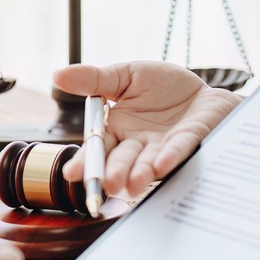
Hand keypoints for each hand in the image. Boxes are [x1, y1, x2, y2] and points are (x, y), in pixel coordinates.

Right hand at [53, 61, 240, 196]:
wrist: (202, 90)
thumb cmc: (163, 86)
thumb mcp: (126, 75)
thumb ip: (95, 79)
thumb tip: (57, 75)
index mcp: (119, 129)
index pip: (98, 147)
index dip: (86, 161)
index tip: (73, 173)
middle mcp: (138, 144)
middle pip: (121, 160)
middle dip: (113, 172)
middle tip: (105, 183)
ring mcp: (163, 146)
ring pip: (147, 162)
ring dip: (139, 173)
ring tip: (132, 185)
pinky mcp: (189, 141)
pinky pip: (178, 150)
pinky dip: (169, 157)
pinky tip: (160, 165)